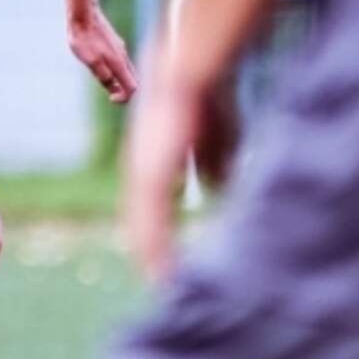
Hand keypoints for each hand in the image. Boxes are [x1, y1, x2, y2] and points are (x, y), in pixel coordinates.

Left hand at [69, 7, 136, 103]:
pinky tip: (101, 64)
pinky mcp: (114, 42)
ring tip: (102, 79)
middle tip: (110, 94)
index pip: (132, 88)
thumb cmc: (84, 39)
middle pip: (132, 80)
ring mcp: (120, 48)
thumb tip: (113, 88)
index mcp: (118, 63)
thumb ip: (103, 76)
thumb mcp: (90, 61)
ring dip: (119, 79)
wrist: (83, 14)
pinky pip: (120, 60)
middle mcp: (123, 56)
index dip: (124, 98)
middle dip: (124, 90)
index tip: (110, 98)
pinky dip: (116, 69)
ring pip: (127, 69)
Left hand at [121, 79, 203, 279]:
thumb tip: (216, 187)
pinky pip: (153, 224)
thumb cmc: (206, 99)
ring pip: (144, 229)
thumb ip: (213, 163)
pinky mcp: (152, 177)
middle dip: (152, 252)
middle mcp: (143, 171)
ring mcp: (144, 175)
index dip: (159, 233)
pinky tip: (163, 272)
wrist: (192, 72)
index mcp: (155, 163)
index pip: (152, 207)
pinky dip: (158, 252)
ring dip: (154, 259)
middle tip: (164, 282)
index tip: (167, 259)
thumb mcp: (214, 138)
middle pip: (142, 223)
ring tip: (164, 285)